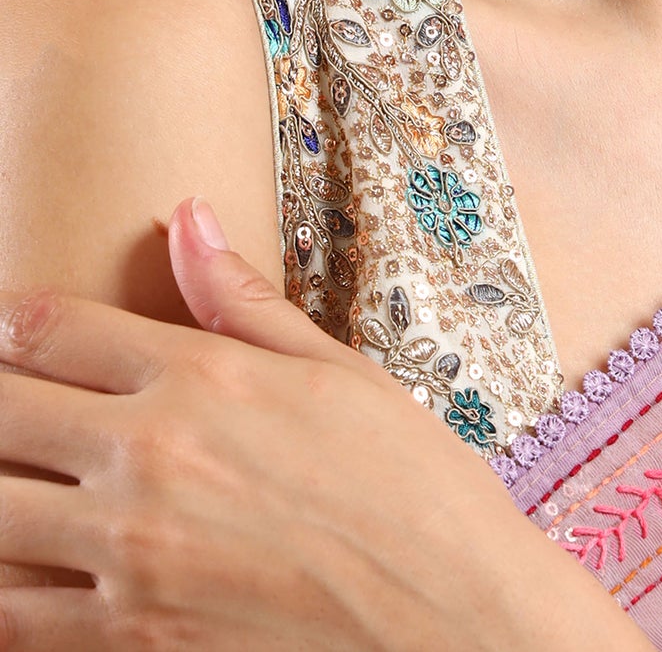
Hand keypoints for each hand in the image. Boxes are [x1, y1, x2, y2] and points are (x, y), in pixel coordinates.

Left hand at [0, 199, 651, 649]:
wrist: (450, 613)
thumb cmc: (410, 485)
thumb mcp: (338, 370)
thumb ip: (242, 299)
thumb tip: (185, 217)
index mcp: (200, 377)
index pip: (50, 328)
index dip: (9, 322)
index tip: (8, 328)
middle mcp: (149, 457)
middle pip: (0, 411)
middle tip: (9, 400)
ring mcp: (129, 555)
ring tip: (15, 482)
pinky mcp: (129, 639)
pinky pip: (14, 616)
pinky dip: (3, 591)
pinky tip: (23, 567)